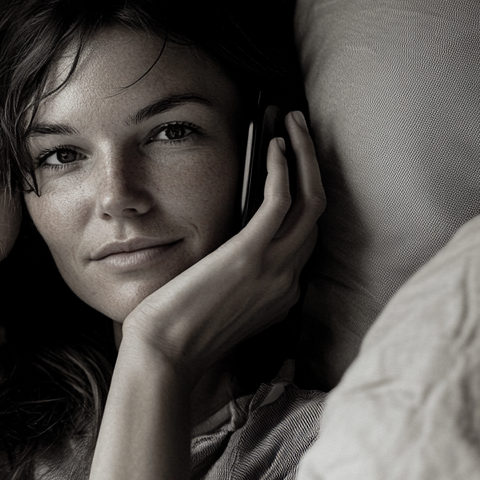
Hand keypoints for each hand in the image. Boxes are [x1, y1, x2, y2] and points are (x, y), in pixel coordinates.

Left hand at [120, 110, 324, 384]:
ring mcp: (274, 269)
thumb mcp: (219, 305)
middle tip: (299, 128)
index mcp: (282, 294)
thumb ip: (237, 279)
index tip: (293, 161)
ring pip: (311, 201)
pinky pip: (282, 202)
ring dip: (305, 156)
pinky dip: (283, 169)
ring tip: (292, 122)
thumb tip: (231, 246)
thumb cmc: (177, 334)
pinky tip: (274, 146)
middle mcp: (288, 281)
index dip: (304, 194)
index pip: (306, 237)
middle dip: (312, 165)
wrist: (163, 357)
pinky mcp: (250, 256)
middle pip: (317, 213)